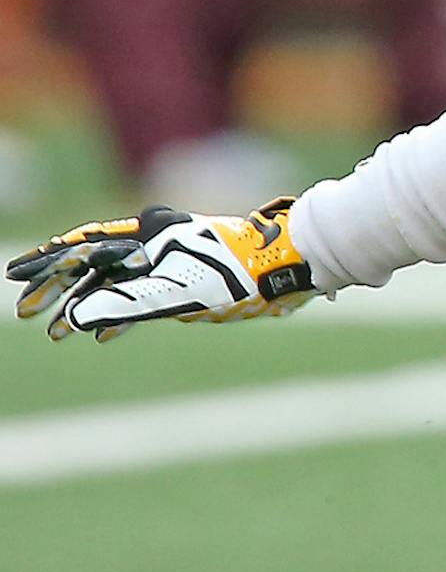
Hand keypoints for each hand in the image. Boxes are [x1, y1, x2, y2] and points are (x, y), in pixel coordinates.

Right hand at [8, 201, 316, 340]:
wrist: (291, 266)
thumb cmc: (239, 274)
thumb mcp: (180, 292)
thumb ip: (129, 304)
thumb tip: (79, 317)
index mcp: (147, 235)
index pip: (83, 247)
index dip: (47, 264)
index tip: (15, 278)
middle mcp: (155, 244)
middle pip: (93, 264)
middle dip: (57, 290)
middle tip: (26, 313)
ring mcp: (171, 261)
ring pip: (115, 283)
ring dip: (84, 306)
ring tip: (55, 333)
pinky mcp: (189, 280)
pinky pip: (142, 297)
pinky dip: (119, 315)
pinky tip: (101, 336)